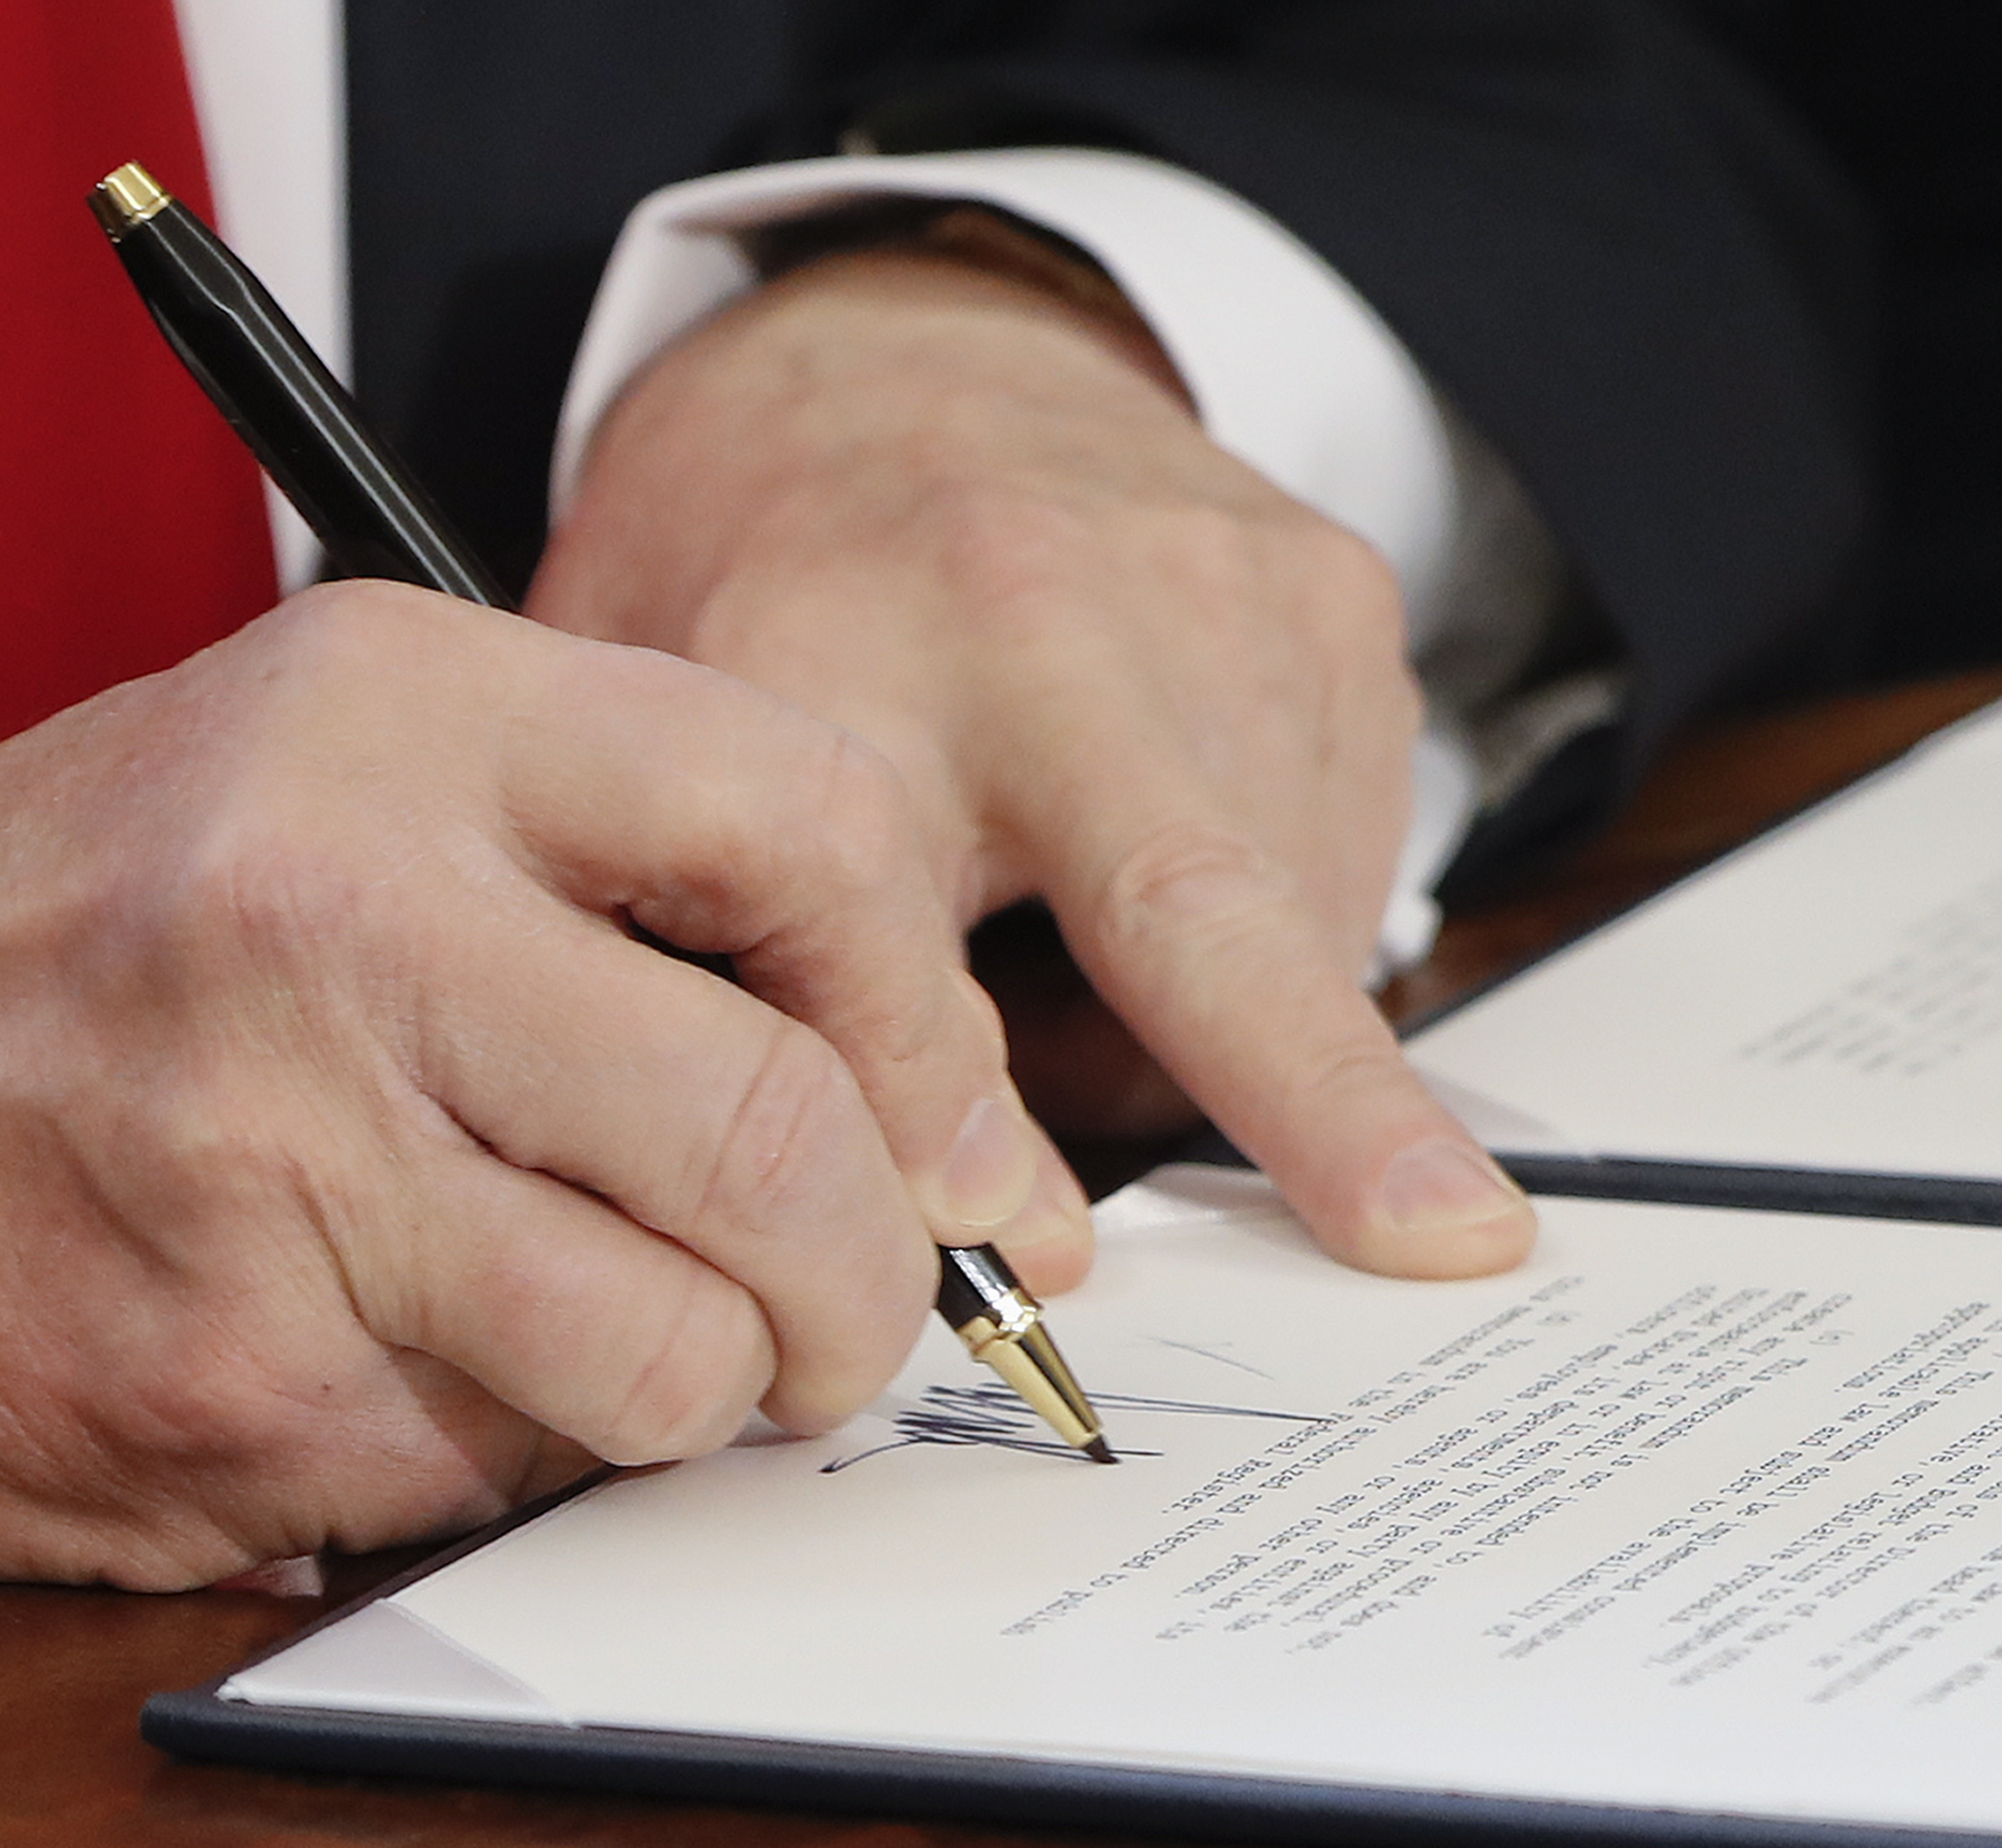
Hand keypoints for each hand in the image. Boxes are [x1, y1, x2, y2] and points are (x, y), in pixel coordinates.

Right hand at [0, 585, 1048, 1582]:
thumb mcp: (283, 790)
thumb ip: (591, 902)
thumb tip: (942, 1140)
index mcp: (376, 716)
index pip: (814, 835)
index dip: (926, 1023)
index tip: (927, 1124)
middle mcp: (329, 918)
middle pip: (788, 1140)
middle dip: (880, 1286)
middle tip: (850, 1321)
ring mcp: (267, 1176)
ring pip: (675, 1362)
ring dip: (696, 1403)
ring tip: (596, 1355)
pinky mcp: (216, 1396)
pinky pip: (500, 1479)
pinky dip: (498, 1465)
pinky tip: (367, 1381)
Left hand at [532, 236, 1535, 1280]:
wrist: (897, 356)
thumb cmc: (758, 575)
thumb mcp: (663, 756)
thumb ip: (744, 973)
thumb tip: (953, 1225)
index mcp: (841, 652)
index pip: (900, 929)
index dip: (949, 1111)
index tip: (1005, 1247)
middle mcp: (1060, 611)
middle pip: (1194, 904)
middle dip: (1310, 1091)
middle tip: (1427, 1234)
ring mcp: (1232, 601)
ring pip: (1285, 924)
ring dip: (1205, 1034)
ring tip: (1050, 949)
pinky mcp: (1345, 608)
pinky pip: (1341, 859)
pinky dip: (1268, 945)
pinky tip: (1136, 874)